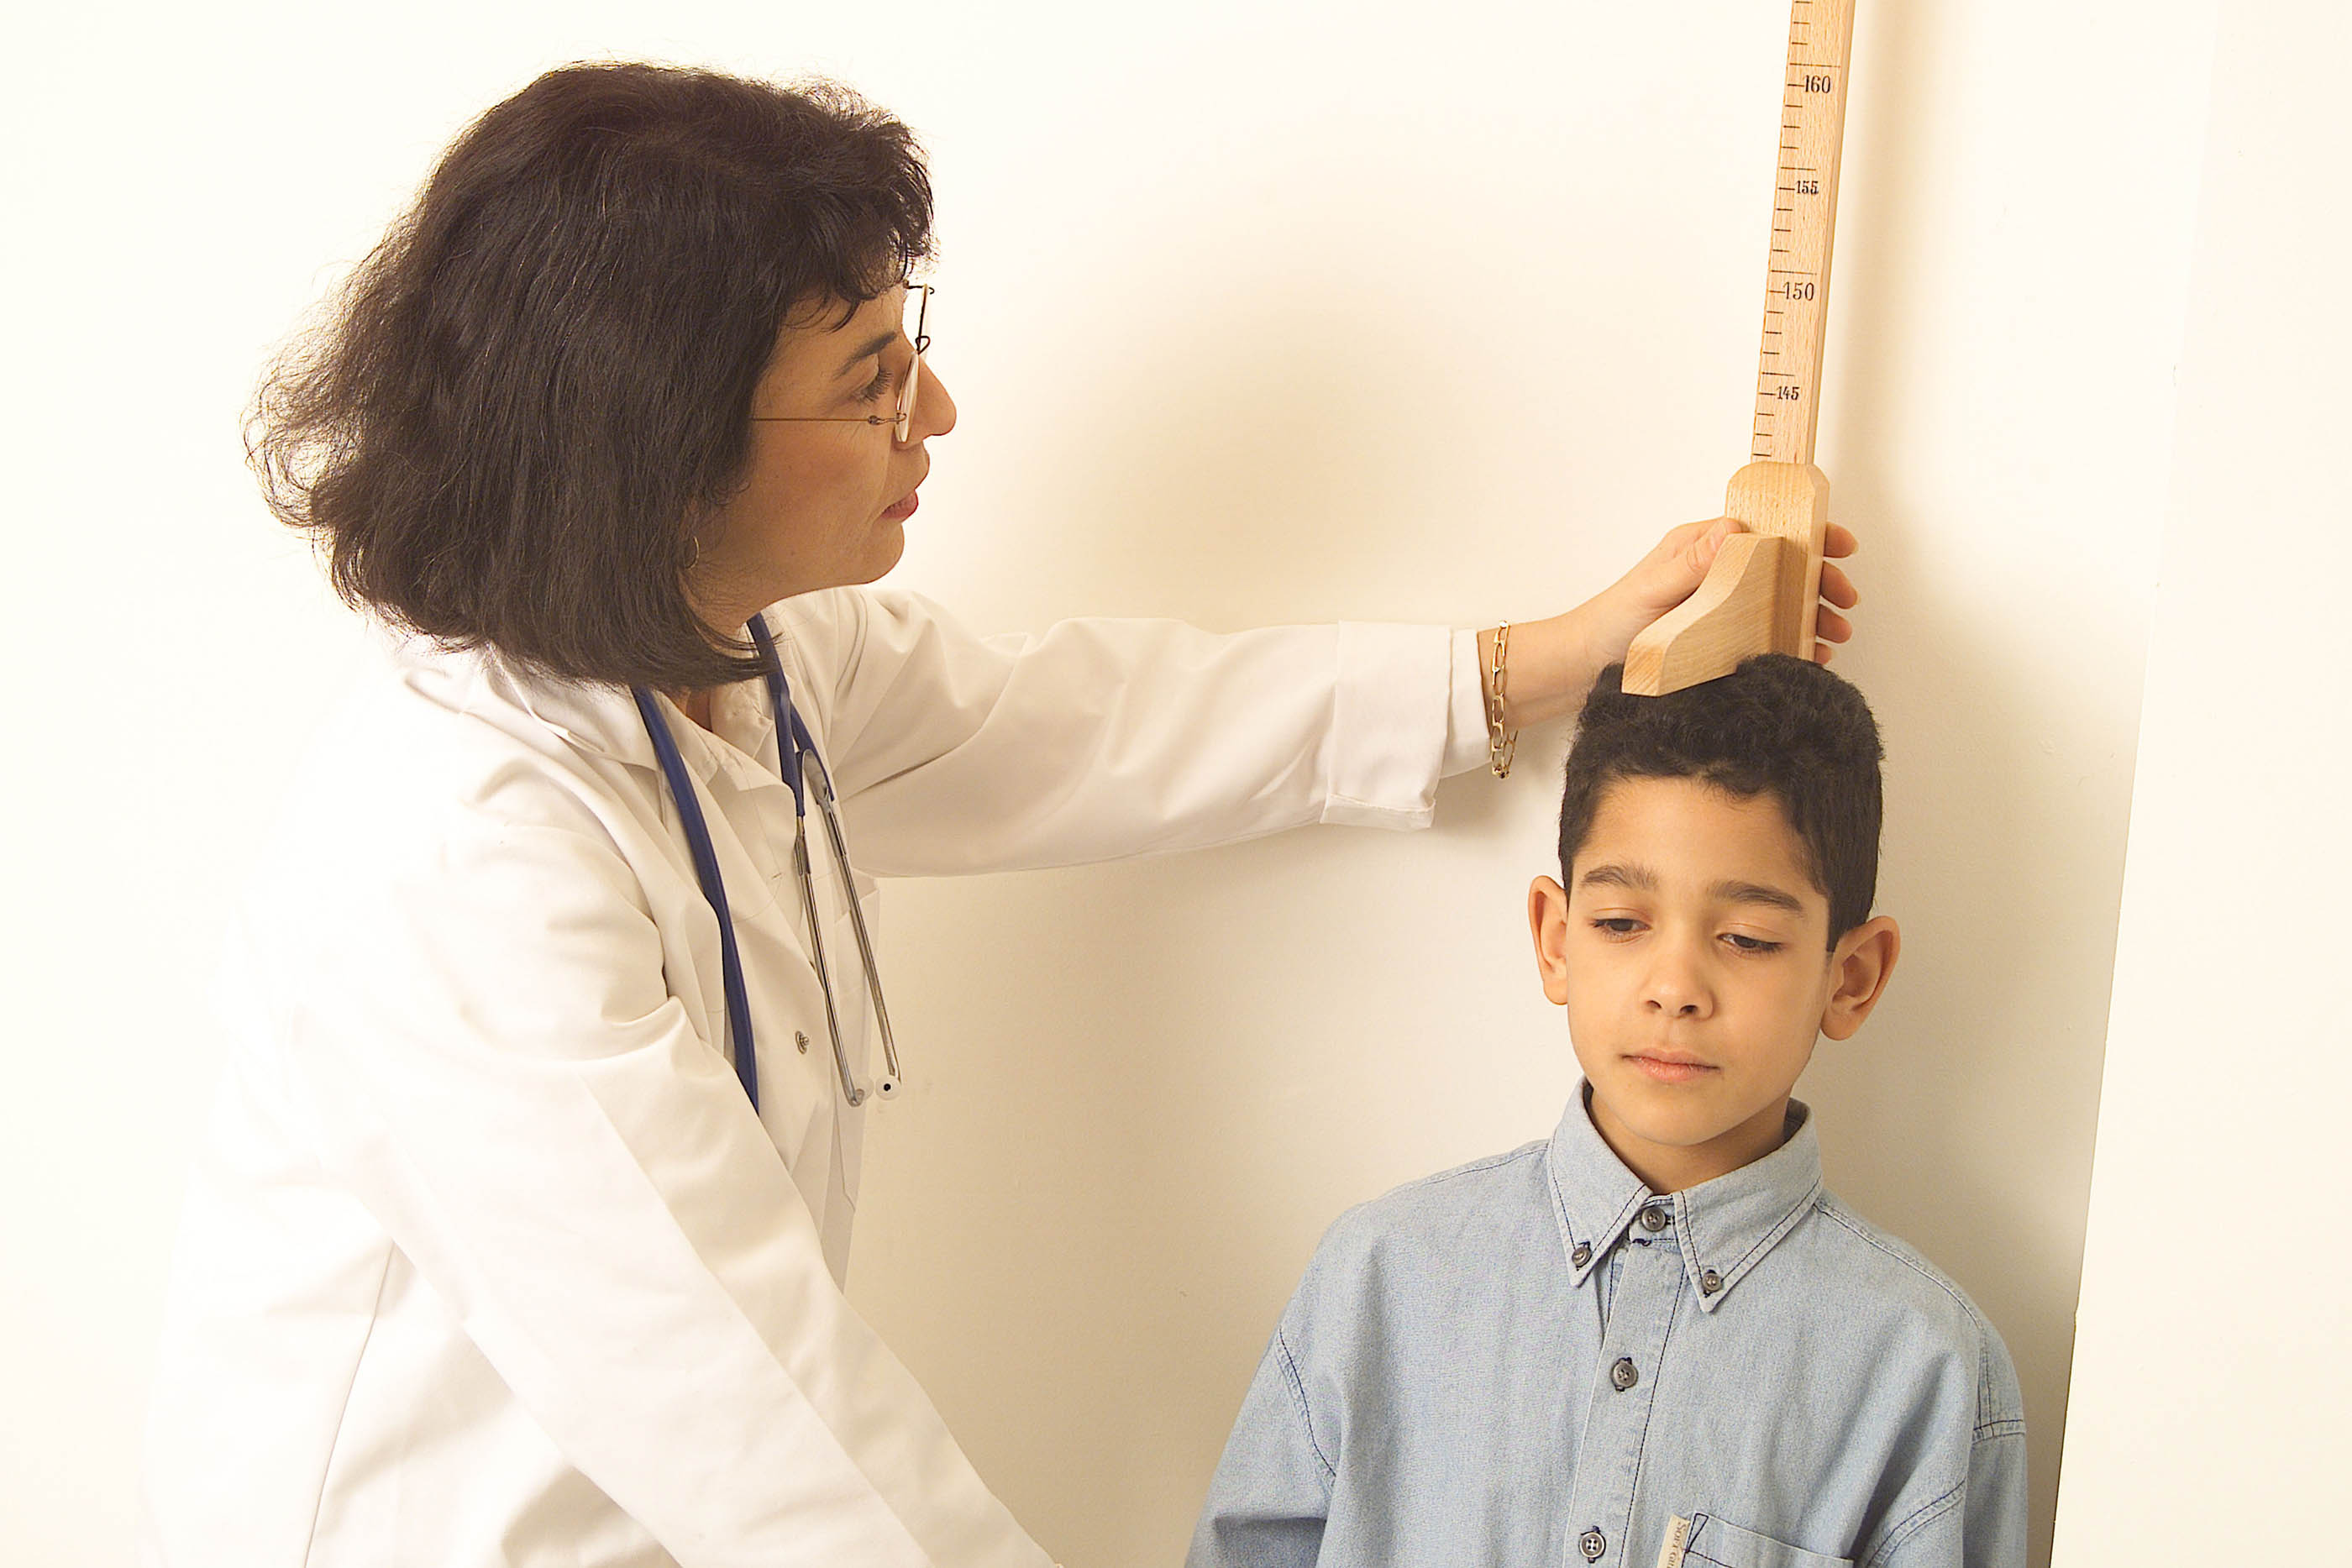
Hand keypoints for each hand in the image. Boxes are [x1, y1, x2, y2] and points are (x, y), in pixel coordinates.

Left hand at [1481, 519, 1859, 729]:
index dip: (1810, 535)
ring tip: (1832, 638)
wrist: (1583, 668)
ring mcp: (1721, 606)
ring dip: (1811, 615)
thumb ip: (1694, 563)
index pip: (1769, 529)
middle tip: (1844, 605)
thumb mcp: (1654, 589)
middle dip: (1820, 581)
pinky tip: (1807, 656)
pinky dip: (1792, 642)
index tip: (1840, 546)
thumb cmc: (1612, 623)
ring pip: (1781, 602)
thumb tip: (1734, 529)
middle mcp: (1717, 572)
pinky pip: (1766, 634)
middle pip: (1785, 567)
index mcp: (1705, 547)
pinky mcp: (1720, 639)